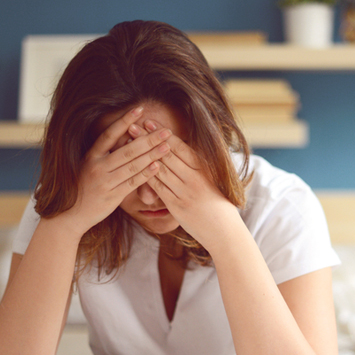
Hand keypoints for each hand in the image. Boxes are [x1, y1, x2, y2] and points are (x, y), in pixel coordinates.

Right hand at [58, 107, 172, 236]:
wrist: (71, 215)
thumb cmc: (84, 188)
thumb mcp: (90, 167)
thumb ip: (107, 154)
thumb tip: (128, 138)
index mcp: (90, 156)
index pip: (109, 134)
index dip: (124, 120)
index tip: (140, 109)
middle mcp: (96, 166)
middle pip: (127, 150)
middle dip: (148, 139)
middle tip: (166, 131)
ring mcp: (104, 182)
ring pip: (132, 165)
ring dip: (152, 155)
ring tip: (167, 146)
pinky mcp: (111, 196)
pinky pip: (132, 183)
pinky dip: (146, 174)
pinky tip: (157, 166)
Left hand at [131, 121, 240, 249]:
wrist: (225, 231)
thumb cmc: (220, 205)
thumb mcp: (215, 180)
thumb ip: (200, 167)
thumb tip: (185, 149)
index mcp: (205, 169)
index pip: (180, 147)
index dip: (163, 134)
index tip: (150, 122)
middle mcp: (195, 178)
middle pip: (167, 154)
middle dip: (148, 139)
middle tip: (133, 125)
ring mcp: (185, 192)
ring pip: (160, 169)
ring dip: (143, 154)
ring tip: (130, 143)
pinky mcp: (177, 206)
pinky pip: (158, 188)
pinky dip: (146, 175)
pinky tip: (134, 167)